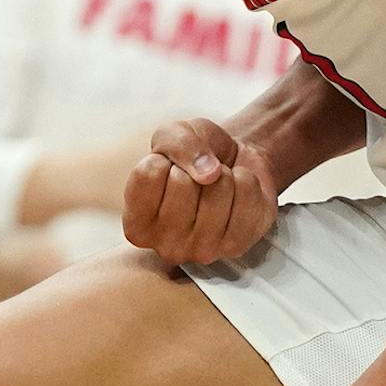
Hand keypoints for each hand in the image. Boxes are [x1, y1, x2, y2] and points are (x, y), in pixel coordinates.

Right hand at [123, 118, 278, 265]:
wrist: (232, 165)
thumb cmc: (192, 156)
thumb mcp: (172, 135)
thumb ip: (178, 142)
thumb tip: (209, 174)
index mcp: (137, 225)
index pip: (149, 173)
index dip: (165, 158)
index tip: (171, 169)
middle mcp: (166, 247)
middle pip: (183, 183)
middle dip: (195, 167)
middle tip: (198, 177)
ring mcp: (203, 250)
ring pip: (218, 187)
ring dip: (223, 173)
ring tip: (217, 186)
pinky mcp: (239, 244)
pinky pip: (247, 193)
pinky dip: (246, 179)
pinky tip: (237, 194)